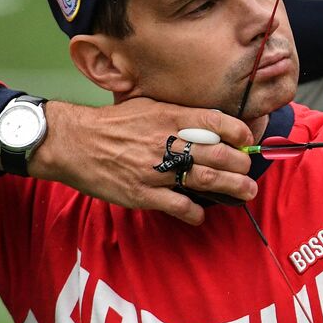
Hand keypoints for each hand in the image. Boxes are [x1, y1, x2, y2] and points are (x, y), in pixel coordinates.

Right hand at [30, 99, 257, 224]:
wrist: (73, 143)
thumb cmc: (112, 124)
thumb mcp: (148, 107)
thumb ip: (178, 115)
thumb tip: (210, 124)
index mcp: (170, 117)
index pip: (216, 122)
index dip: (238, 131)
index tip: (248, 141)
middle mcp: (167, 142)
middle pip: (218, 154)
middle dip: (241, 164)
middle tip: (249, 171)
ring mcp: (155, 169)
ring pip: (205, 179)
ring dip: (231, 187)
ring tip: (246, 192)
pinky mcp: (142, 193)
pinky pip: (177, 205)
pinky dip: (194, 212)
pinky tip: (201, 215)